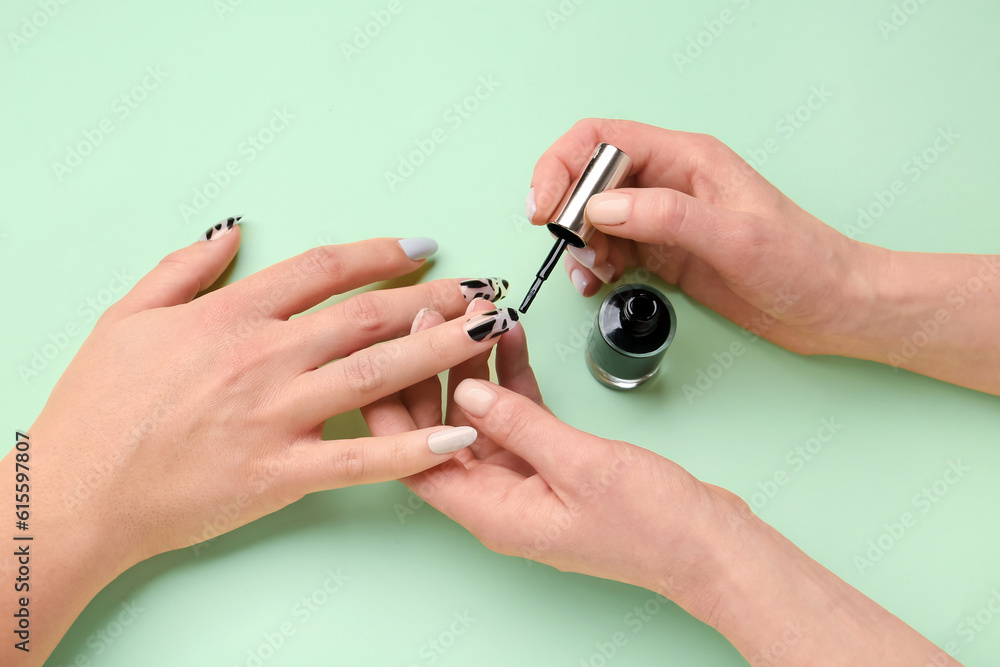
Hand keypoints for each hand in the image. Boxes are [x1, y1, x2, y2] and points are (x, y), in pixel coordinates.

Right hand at [3, 222, 519, 663]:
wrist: (77, 490)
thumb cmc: (99, 406)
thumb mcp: (128, 315)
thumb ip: (184, 267)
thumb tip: (230, 229)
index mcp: (231, 315)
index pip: (322, 269)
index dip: (378, 252)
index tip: (420, 246)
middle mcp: (264, 356)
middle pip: (366, 316)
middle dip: (432, 298)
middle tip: (481, 290)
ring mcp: (278, 414)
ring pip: (378, 373)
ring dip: (442, 350)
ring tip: (492, 334)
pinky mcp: (284, 471)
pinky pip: (363, 457)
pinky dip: (415, 448)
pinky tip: (460, 433)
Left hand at [363, 299, 744, 603]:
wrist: (708, 545)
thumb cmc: (651, 523)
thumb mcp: (579, 466)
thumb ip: (518, 425)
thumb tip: (467, 389)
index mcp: (492, 513)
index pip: (415, 461)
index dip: (391, 410)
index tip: (385, 354)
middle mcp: (500, 499)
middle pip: (441, 431)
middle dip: (430, 373)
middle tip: (429, 317)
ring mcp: (525, 479)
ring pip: (480, 415)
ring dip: (474, 365)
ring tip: (472, 312)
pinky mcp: (552, 461)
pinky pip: (519, 412)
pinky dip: (515, 374)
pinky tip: (512, 334)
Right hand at [527, 118, 885, 355]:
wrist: (834, 306)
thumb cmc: (803, 262)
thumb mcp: (736, 237)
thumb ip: (666, 217)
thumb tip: (602, 206)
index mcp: (688, 159)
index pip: (602, 139)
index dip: (562, 165)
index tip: (545, 207)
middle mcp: (671, 183)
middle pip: (590, 178)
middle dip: (569, 212)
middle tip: (574, 249)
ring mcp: (666, 219)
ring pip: (596, 216)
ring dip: (581, 244)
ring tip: (591, 273)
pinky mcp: (667, 253)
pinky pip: (613, 249)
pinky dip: (597, 265)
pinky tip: (602, 283)